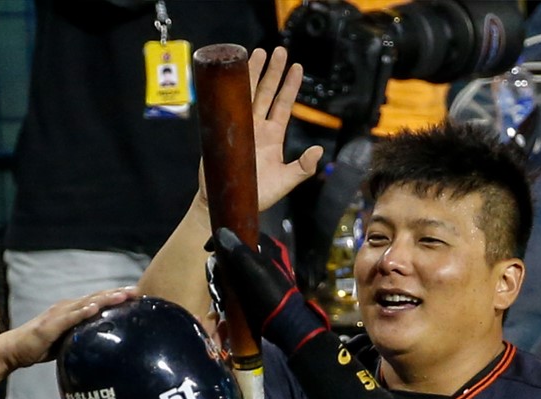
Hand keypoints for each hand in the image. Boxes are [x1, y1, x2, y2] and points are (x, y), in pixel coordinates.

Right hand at [0, 287, 136, 371]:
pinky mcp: (51, 325)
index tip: (135, 295)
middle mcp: (67, 307)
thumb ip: (83, 337)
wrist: (15, 349)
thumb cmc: (41, 346)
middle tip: (136, 291)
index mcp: (72, 310)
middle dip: (116, 293)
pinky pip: (70, 317)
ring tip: (121, 296)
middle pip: (96, 297)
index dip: (116, 296)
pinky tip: (95, 308)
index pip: (98, 300)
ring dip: (104, 299)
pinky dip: (83, 312)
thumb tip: (103, 343)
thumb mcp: (68, 341)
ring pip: (86, 303)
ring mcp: (59, 314)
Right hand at [196, 47, 322, 213]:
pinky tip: (229, 76)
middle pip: (266, 93)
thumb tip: (317, 150)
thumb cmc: (258, 196)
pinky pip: (225, 107)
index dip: (290, 86)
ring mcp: (240, 128)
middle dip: (272, 72)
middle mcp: (257, 128)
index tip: (297, 67)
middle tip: (279, 51)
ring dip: (252, 74)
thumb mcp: (285, 183)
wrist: (229, 206)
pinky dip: (227, 91)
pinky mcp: (223, 132)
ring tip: (257, 53)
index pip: (283, 105)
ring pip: (247, 95)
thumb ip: (302, 168)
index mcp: (273, 136)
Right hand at [213, 227, 328, 352]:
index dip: (221, 240)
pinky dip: (224, 292)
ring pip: (228, 272)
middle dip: (218, 269)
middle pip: (230, 256)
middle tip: (214, 281)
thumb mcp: (255, 271)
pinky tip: (221, 302)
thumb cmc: (271, 295)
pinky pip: (231, 287)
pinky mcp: (250, 292)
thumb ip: (239, 251)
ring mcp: (254, 277)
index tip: (207, 250)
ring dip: (219, 283)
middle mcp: (259, 259)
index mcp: (265, 248)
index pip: (239, 235)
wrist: (284, 325)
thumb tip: (220, 232)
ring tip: (218, 297)